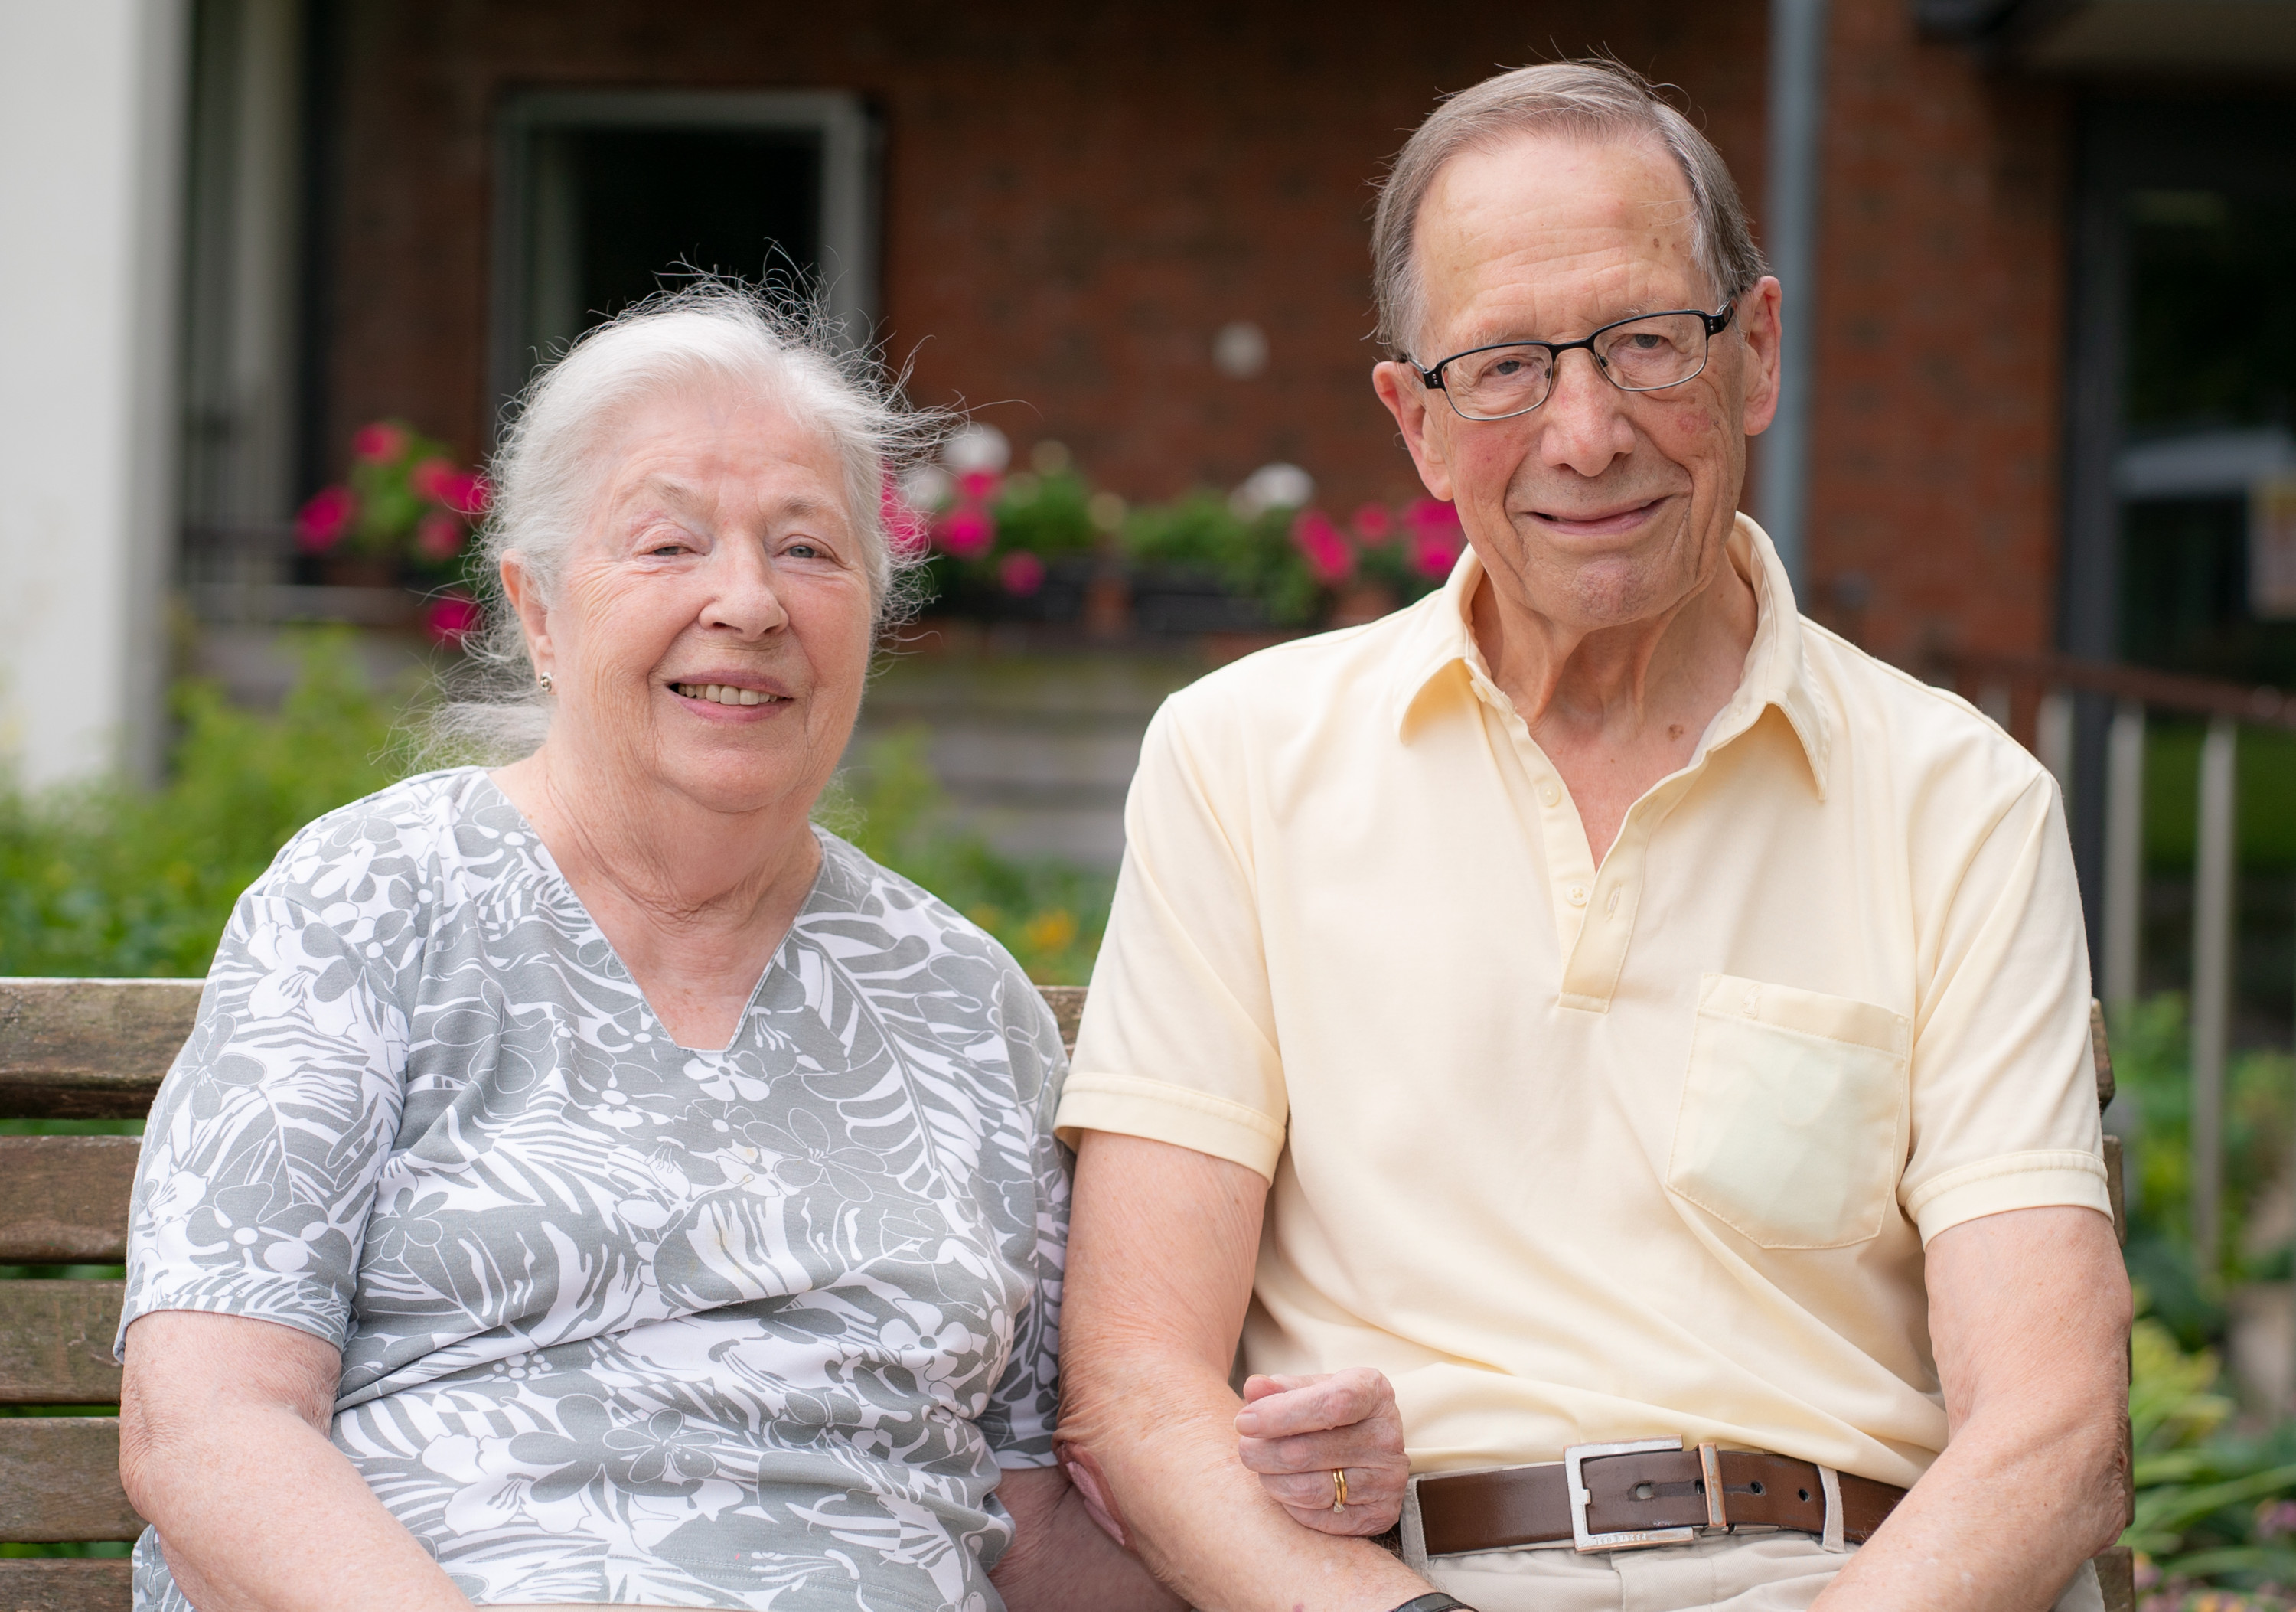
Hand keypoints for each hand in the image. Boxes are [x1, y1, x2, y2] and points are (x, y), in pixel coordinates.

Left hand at [1233, 1367, 1407, 1535]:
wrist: (1370, 1445)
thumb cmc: (1330, 1412)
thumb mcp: (1310, 1389)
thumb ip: (1280, 1389)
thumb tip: (1252, 1388)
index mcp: (1373, 1392)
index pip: (1331, 1404)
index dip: (1281, 1415)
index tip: (1243, 1422)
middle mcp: (1387, 1436)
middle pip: (1309, 1451)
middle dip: (1263, 1452)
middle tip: (1244, 1449)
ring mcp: (1388, 1479)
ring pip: (1309, 1490)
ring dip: (1271, 1481)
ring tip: (1261, 1468)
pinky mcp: (1381, 1515)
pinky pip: (1318, 1518)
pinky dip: (1291, 1505)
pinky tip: (1285, 1488)